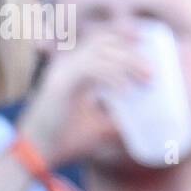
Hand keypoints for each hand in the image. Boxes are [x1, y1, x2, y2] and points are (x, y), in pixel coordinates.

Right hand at [16, 29, 149, 167]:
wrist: (39, 155)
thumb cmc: (67, 138)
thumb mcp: (101, 122)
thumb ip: (120, 112)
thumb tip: (149, 111)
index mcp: (74, 68)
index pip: (100, 39)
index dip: (124, 35)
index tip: (147, 43)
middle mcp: (67, 65)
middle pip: (103, 41)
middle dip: (132, 51)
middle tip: (151, 71)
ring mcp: (62, 72)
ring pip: (100, 52)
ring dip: (127, 62)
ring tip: (145, 79)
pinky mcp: (59, 84)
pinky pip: (91, 69)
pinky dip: (112, 77)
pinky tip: (125, 92)